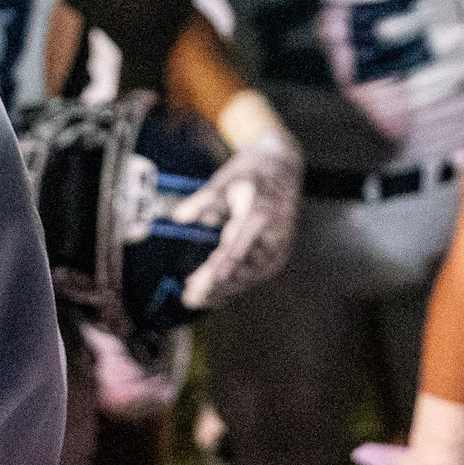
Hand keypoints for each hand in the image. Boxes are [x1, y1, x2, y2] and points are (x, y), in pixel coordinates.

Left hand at [166, 126, 299, 313]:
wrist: (284, 166)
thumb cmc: (252, 172)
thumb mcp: (225, 178)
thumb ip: (202, 200)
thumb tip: (178, 217)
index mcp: (258, 214)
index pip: (237, 248)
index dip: (220, 269)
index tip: (205, 285)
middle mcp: (272, 235)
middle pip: (241, 269)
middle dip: (215, 286)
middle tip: (189, 298)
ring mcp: (278, 246)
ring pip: (248, 277)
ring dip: (222, 290)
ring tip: (194, 298)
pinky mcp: (277, 253)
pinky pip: (254, 275)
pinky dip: (234, 285)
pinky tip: (214, 295)